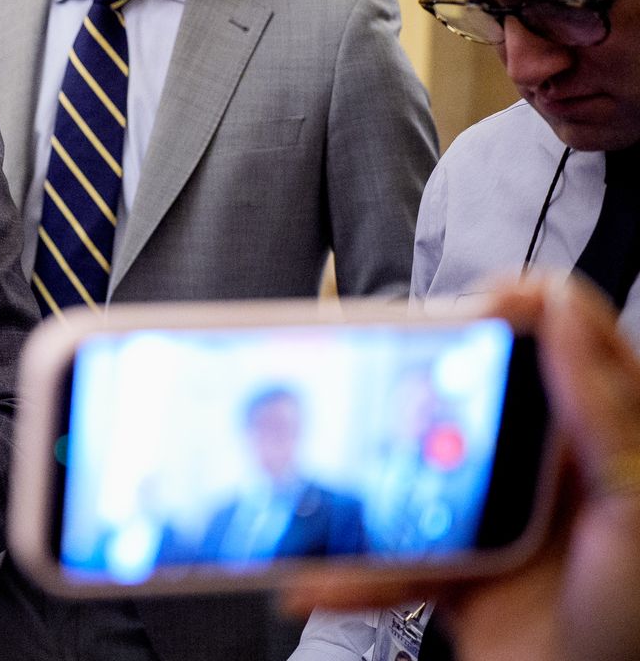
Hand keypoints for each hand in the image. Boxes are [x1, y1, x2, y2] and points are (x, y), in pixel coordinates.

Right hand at [286, 273, 639, 660]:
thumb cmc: (633, 631)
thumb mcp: (632, 510)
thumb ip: (602, 410)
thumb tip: (565, 316)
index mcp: (605, 444)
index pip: (572, 346)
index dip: (529, 310)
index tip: (479, 303)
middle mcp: (552, 474)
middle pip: (472, 401)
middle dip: (415, 390)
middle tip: (380, 366)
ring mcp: (498, 523)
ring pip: (415, 482)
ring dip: (363, 496)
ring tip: (325, 482)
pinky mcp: (456, 576)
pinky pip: (390, 559)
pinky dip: (350, 572)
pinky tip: (323, 577)